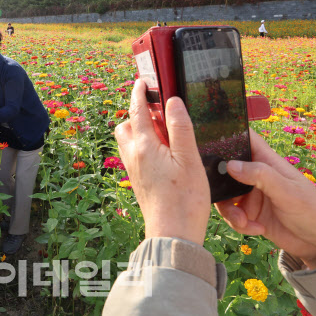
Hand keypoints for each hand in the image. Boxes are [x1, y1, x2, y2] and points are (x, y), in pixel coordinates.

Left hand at [115, 80, 210, 245]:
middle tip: (158, 108)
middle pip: (126, 125)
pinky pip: (133, 155)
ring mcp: (133, 170)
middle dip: (136, 112)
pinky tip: (162, 153)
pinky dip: (142, 145)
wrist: (172, 234)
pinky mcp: (137, 181)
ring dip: (138, 130)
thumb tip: (172, 101)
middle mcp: (133, 156)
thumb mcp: (189, 159)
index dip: (139, 92)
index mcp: (144, 146)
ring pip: (127, 140)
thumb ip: (180, 128)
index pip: (136, 110)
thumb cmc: (184, 199)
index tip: (143, 81)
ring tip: (163, 130)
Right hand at [215, 130, 315, 269]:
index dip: (226, 134)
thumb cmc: (313, 210)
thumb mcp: (288, 192)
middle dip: (218, 185)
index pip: (244, 138)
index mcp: (267, 162)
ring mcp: (251, 195)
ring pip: (225, 196)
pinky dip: (239, 224)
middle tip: (221, 198)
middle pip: (225, 171)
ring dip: (229, 211)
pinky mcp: (250, 214)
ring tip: (243, 222)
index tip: (206, 140)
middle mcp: (255, 176)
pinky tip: (256, 229)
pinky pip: (232, 215)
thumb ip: (260, 176)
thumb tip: (230, 165)